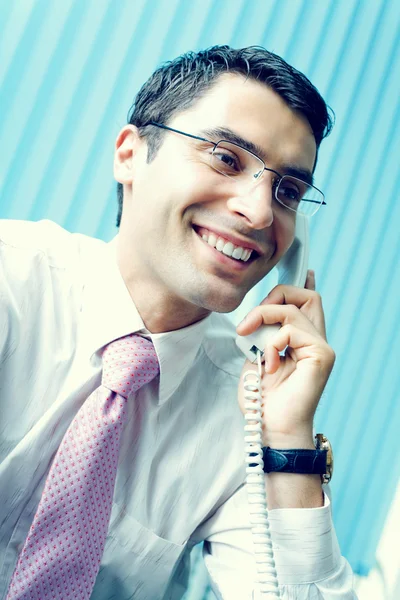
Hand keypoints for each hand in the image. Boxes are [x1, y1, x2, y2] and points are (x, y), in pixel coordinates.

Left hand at [236, 270, 334, 447]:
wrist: (271, 428)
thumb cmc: (263, 400)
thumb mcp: (256, 357)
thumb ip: (262, 334)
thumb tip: (260, 316)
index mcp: (301, 340)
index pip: (308, 302)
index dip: (302, 283)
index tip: (302, 268)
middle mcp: (316, 340)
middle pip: (307, 295)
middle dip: (276, 295)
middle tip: (253, 320)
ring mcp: (321, 347)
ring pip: (293, 309)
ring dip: (264, 320)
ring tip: (255, 346)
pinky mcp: (322, 354)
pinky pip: (292, 329)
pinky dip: (273, 342)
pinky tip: (270, 363)